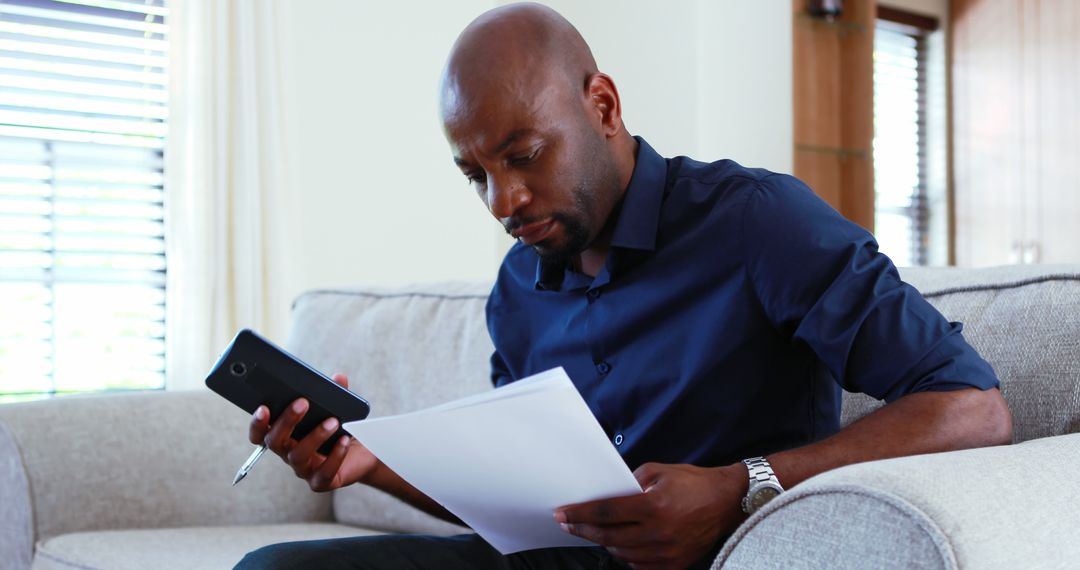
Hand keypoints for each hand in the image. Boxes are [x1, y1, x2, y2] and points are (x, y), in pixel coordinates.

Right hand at [248, 373, 379, 491]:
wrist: (363, 455)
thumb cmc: (342, 430)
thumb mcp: (337, 409)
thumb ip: (335, 393)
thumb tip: (338, 377)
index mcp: (286, 436)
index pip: (261, 433)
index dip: (258, 424)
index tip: (263, 408)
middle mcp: (289, 453)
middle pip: (276, 441)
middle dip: (287, 421)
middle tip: (302, 403)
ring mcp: (304, 470)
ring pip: (299, 455)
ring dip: (315, 436)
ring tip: (333, 422)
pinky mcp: (322, 482)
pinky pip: (324, 473)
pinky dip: (335, 456)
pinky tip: (345, 441)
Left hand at [555, 462, 746, 569]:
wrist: (729, 502)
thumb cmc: (694, 482)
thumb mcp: (659, 471)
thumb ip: (630, 483)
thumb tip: (606, 494)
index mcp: (654, 507)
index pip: (606, 512)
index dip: (580, 514)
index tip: (561, 513)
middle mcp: (659, 533)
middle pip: (608, 536)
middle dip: (583, 529)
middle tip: (568, 523)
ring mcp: (667, 553)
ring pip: (621, 553)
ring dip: (603, 542)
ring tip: (593, 531)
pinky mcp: (675, 565)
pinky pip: (639, 565)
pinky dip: (626, 554)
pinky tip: (619, 543)